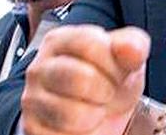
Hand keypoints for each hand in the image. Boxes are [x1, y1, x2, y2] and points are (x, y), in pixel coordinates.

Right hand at [20, 25, 149, 134]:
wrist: (104, 113)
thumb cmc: (110, 79)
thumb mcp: (128, 58)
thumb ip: (133, 45)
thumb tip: (133, 48)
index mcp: (60, 41)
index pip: (90, 44)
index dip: (113, 62)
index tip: (117, 70)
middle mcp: (39, 68)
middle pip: (81, 79)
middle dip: (106, 89)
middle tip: (107, 91)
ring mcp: (32, 100)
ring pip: (73, 113)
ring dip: (96, 114)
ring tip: (95, 107)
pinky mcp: (33, 128)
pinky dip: (84, 133)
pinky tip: (83, 124)